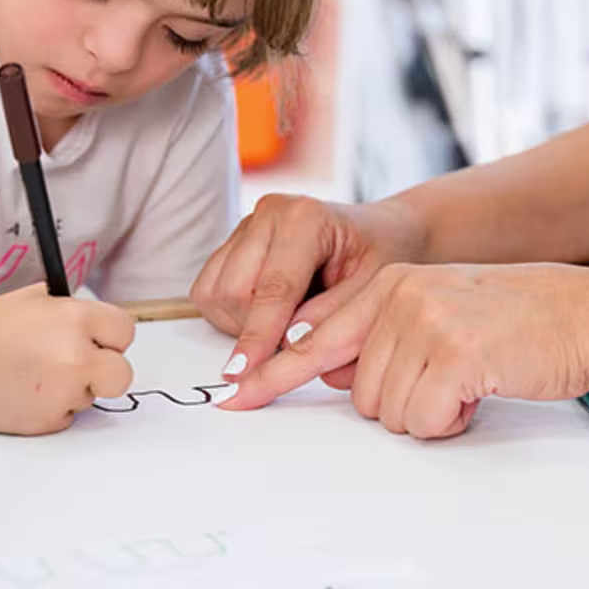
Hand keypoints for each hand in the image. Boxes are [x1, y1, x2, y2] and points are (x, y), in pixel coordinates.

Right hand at [0, 285, 136, 434]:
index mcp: (76, 318)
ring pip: (90, 397)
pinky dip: (50, 409)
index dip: (111, 338)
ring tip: (33, 375)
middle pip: (121, 375)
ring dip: (72, 390)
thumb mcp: (38, 300)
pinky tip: (22, 392)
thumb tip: (100, 328)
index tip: (99, 342)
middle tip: (83, 367)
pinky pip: (66, 418)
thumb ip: (75, 314)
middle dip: (106, 372)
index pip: (125, 332)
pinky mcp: (46, 420)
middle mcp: (76, 355)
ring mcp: (63, 391)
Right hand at [192, 194, 426, 384]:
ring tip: (285, 321)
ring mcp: (247, 224)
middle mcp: (269, 213)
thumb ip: (332, 317)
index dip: (259, 337)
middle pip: (234, 291)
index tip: (246, 376)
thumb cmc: (379, 255)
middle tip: (294, 340)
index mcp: (305, 217)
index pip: (273, 289)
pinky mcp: (232, 241)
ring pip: (215, 293)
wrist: (379, 232)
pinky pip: (209, 290)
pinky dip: (231, 313)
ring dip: (241, 323)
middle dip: (255, 330)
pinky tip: (267, 312)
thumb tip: (289, 345)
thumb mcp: (374, 288)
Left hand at [221, 263, 588, 437]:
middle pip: (357, 393)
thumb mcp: (436, 311)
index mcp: (387, 284)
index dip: (272, 374)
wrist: (580, 314)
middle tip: (450, 379)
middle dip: (403, 403)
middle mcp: (398, 296)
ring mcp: (424, 322)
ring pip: (388, 412)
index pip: (314, 336)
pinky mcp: (452, 354)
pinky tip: (480, 389)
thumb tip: (329, 372)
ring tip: (469, 379)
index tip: (235, 397)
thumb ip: (381, 334)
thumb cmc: (512, 322)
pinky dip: (451, 421)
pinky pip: (423, 420)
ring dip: (429, 413)